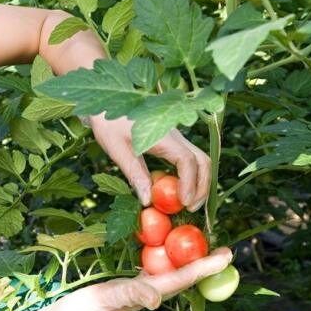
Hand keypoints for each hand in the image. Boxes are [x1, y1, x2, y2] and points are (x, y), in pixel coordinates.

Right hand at [18, 247, 232, 310]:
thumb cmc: (88, 310)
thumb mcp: (110, 298)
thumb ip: (132, 294)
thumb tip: (155, 298)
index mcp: (151, 292)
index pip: (186, 277)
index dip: (208, 265)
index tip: (228, 254)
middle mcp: (151, 289)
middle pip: (184, 272)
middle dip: (203, 259)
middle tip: (221, 243)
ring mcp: (141, 285)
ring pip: (170, 268)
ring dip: (185, 255)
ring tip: (198, 236)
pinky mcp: (130, 282)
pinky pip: (152, 265)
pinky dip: (162, 252)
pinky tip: (160, 239)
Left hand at [86, 113, 212, 211]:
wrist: (107, 102)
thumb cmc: (108, 123)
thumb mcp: (117, 149)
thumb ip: (134, 173)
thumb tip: (148, 201)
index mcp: (163, 135)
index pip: (187, 160)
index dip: (190, 184)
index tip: (183, 203)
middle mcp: (175, 135)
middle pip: (202, 161)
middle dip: (202, 187)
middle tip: (190, 209)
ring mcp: (176, 137)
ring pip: (200, 160)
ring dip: (199, 183)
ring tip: (187, 204)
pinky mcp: (173, 141)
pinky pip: (189, 159)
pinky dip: (191, 177)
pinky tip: (178, 191)